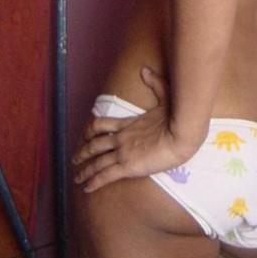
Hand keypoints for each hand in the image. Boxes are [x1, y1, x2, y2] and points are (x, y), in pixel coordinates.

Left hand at [72, 67, 197, 192]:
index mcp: (128, 123)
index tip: (84, 135)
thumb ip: (154, 82)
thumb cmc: (176, 117)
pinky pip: (105, 175)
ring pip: (97, 162)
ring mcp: (123, 152)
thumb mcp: (165, 96)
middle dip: (83, 152)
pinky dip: (94, 182)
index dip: (90, 130)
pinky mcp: (127, 166)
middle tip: (75, 158)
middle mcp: (121, 138)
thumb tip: (144, 69)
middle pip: (95, 144)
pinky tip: (87, 188)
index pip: (102, 124)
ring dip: (85, 170)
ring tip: (77, 177)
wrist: (181, 135)